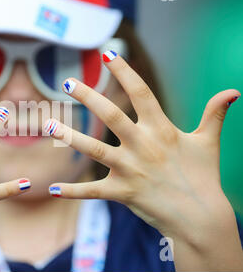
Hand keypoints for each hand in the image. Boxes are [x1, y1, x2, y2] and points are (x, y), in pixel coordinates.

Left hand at [46, 53, 241, 270]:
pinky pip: (92, 191)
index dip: (124, 72)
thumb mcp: (209, 142)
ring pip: (94, 149)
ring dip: (69, 137)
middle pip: (111, 116)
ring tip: (47, 124)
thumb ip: (215, 114)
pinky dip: (72, 192)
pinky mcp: (122, 192)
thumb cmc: (203, 176)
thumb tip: (234, 91)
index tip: (108, 53)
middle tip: (67, 82)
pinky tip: (52, 189)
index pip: (141, 93)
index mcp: (162, 129)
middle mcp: (143, 146)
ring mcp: (131, 169)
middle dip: (88, 96)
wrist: (201, 217)